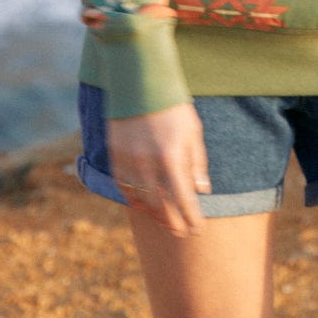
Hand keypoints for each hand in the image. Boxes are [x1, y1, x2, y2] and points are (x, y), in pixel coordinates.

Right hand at [108, 102, 210, 237]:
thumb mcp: (193, 131)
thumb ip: (197, 162)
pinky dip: (135, 201)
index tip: (198, 229)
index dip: (191, 217)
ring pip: (141, 201)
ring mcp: (129, 164)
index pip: (183, 199)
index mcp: (171, 158)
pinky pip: (124, 189)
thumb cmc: (172, 106)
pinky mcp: (115, 159)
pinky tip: (143, 206)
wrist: (139, 84)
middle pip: (162, 206)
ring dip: (155, 216)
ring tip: (166, 223)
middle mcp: (148, 166)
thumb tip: (202, 190)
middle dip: (174, 222)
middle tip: (183, 233)